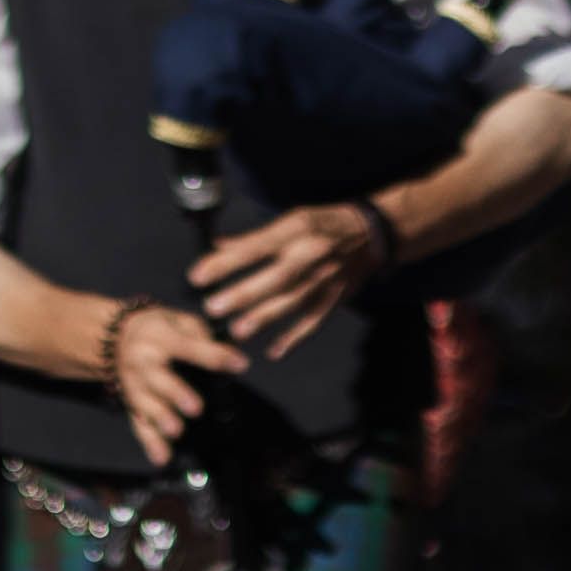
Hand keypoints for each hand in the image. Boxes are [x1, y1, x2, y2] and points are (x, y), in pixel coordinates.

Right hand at [103, 301, 247, 465]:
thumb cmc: (155, 328)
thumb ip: (199, 333)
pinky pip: (139, 424)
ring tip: (176, 432)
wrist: (112, 338)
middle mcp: (144, 362)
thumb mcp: (175, 319)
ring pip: (146, 405)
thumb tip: (225, 353)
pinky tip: (162, 459)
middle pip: (159, 379)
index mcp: (159, 337)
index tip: (241, 364)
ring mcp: (135, 385)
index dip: (215, 355)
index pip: (189, 346)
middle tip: (196, 408)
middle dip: (176, 393)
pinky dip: (150, 443)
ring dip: (161, 419)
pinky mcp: (131, 404)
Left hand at [191, 203, 382, 359]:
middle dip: (244, 293)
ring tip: (237, 331)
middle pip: (276, 277)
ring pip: (293, 302)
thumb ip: (254, 237)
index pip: (256, 246)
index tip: (198, 275)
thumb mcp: (292, 218)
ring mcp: (326, 278)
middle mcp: (311, 254)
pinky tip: (273, 351)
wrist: (373, 234)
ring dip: (264, 317)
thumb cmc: (324, 224)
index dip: (227, 261)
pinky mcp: (335, 298)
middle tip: (213, 307)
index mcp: (296, 229)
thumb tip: (216, 246)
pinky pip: (313, 321)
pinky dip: (294, 338)